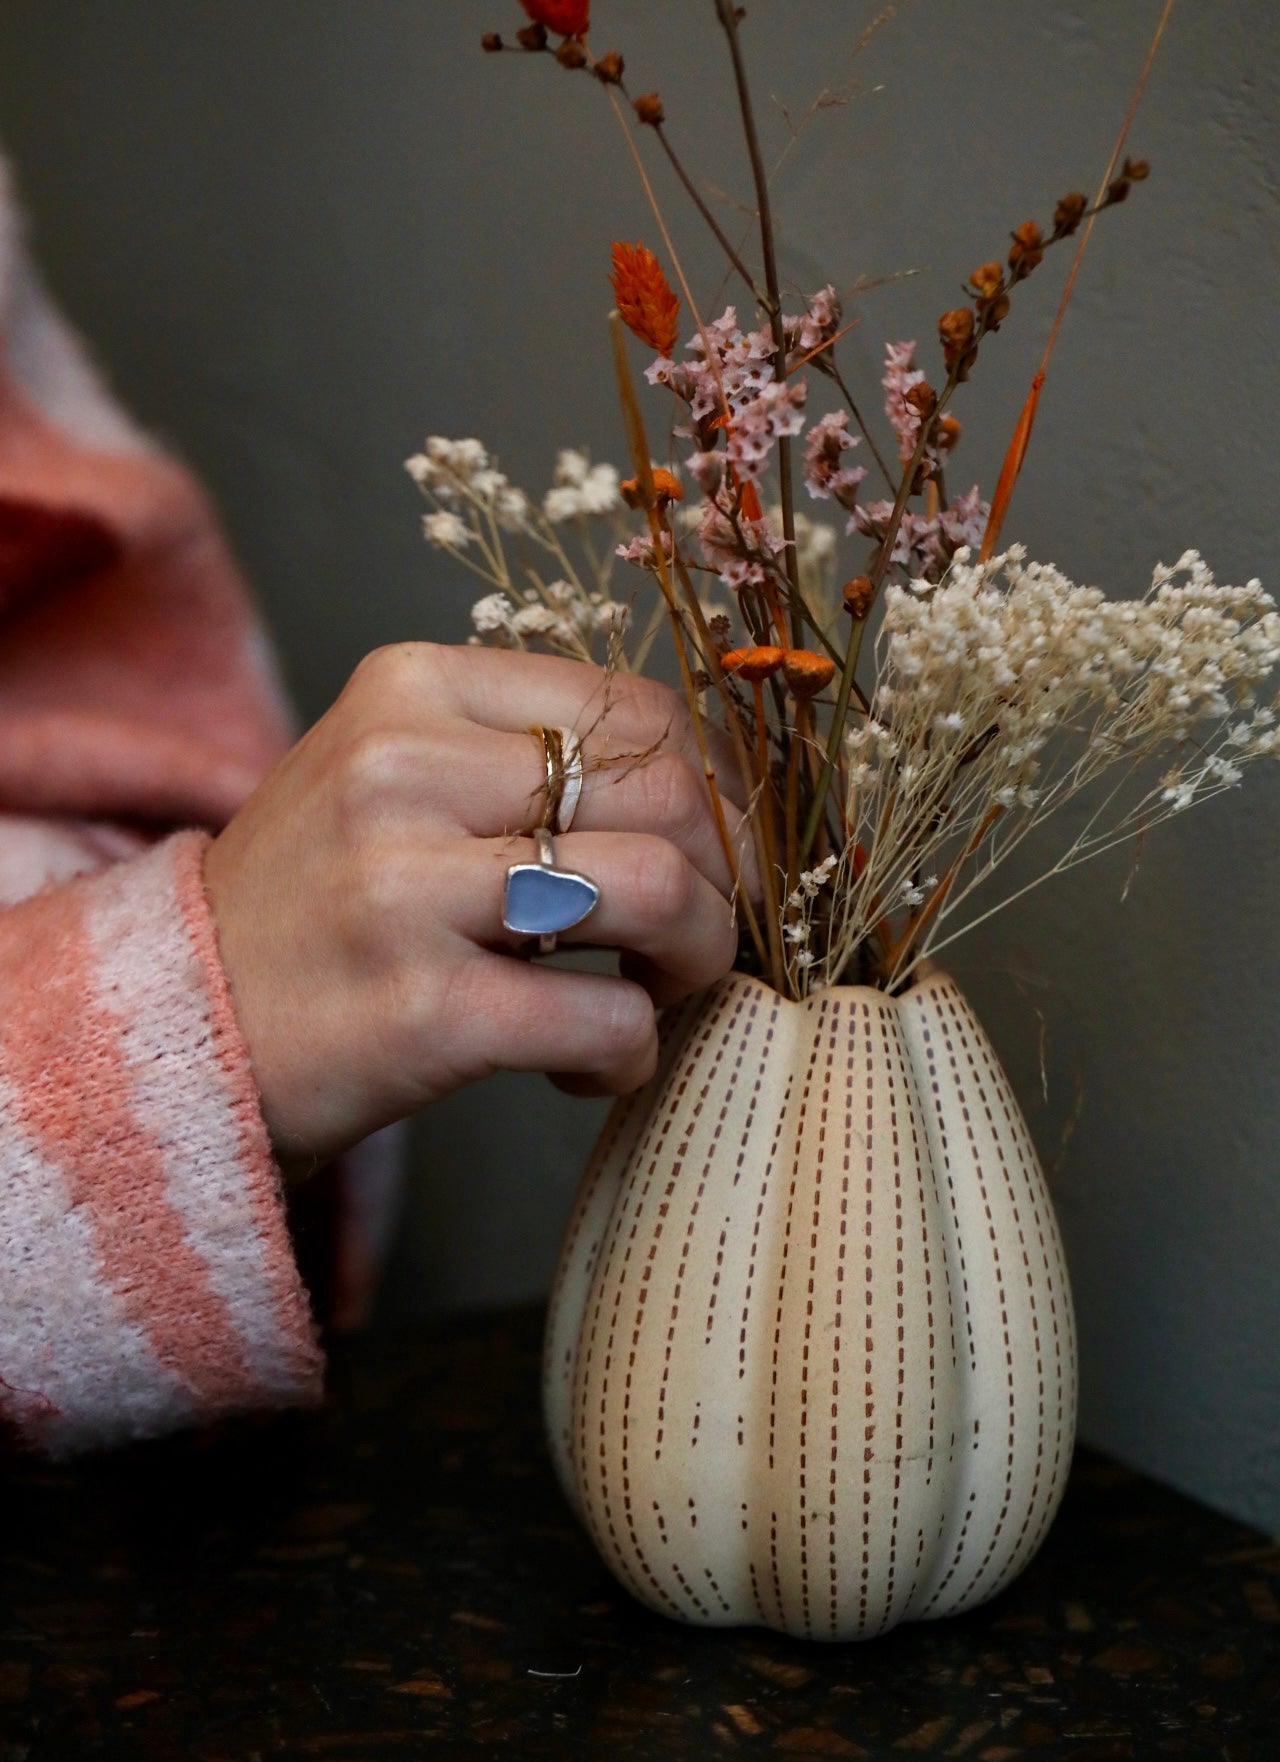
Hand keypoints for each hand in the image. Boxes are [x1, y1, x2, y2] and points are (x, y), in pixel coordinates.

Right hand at [203, 643, 751, 1180]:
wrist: (175, 1029)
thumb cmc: (313, 907)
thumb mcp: (389, 779)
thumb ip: (518, 758)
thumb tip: (706, 789)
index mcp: (409, 690)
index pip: (635, 711)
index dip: (711, 790)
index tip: (707, 854)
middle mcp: (402, 770)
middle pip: (666, 795)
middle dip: (719, 879)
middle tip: (692, 936)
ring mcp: (406, 890)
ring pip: (656, 890)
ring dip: (695, 957)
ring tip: (652, 993)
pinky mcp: (424, 1012)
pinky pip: (608, 1019)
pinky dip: (630, 1054)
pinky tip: (588, 1069)